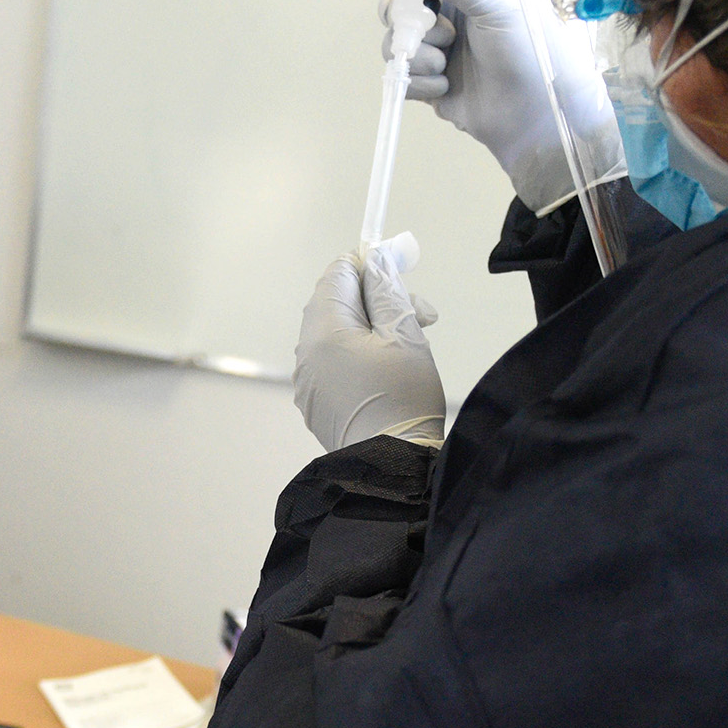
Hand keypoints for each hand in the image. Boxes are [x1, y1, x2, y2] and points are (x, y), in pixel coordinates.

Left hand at [294, 238, 443, 451]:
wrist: (391, 468)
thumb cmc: (403, 398)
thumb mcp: (404, 333)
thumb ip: (386, 290)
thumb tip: (374, 259)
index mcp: (323, 330)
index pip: (337, 274)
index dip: (370, 263)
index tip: (403, 264)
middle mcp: (305, 353)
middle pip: (336, 303)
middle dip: (378, 298)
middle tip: (422, 312)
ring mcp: (306, 380)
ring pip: (336, 333)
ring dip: (371, 327)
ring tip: (409, 342)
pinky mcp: (314, 402)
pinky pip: (332, 361)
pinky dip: (358, 354)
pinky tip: (387, 371)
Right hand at [389, 0, 621, 211]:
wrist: (540, 117)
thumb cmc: (530, 50)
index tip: (417, 5)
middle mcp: (449, 17)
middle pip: (397, 12)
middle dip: (408, 27)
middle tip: (441, 38)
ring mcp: (440, 53)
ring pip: (395, 47)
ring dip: (417, 58)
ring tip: (446, 67)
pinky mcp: (433, 87)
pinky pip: (402, 79)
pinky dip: (417, 84)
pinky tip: (445, 88)